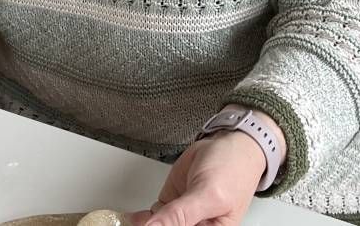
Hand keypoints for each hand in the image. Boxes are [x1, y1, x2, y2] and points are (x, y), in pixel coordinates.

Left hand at [129, 131, 264, 225]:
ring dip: (143, 225)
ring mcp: (182, 217)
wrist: (229, 142)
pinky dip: (140, 218)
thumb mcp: (209, 194)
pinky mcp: (171, 204)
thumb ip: (182, 214)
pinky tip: (129, 218)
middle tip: (134, 223)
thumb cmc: (232, 168)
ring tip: (126, 222)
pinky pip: (153, 217)